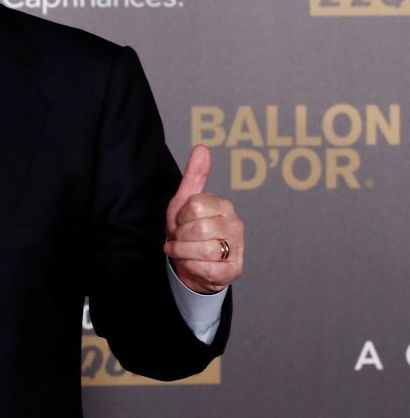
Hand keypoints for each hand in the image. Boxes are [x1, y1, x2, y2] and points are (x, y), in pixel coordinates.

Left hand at [163, 144, 243, 293]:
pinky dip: (192, 267)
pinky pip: (207, 269)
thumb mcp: (184, 202)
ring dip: (183, 253)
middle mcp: (235, 225)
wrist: (190, 264)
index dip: (180, 217)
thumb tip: (202, 148)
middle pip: (198, 229)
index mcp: (224, 206)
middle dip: (180, 237)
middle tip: (180, 239)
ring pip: (203, 249)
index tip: (181, 222)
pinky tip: (192, 264)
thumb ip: (194, 175)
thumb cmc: (188, 231)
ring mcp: (237, 248)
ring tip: (182, 251)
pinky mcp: (234, 270)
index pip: (194, 206)